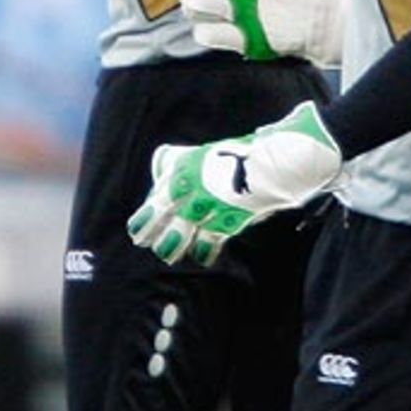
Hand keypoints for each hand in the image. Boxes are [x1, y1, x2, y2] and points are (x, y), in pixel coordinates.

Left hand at [127, 101, 341, 266]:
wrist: (274, 161)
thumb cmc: (239, 156)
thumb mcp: (206, 153)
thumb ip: (184, 165)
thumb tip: (165, 171)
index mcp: (186, 170)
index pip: (158, 198)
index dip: (146, 217)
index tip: (135, 229)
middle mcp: (194, 188)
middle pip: (165, 216)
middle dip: (153, 232)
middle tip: (145, 243)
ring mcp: (210, 205)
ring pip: (183, 231)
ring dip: (174, 245)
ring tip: (168, 256)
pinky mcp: (229, 219)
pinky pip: (210, 241)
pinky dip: (204, 251)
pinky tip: (201, 257)